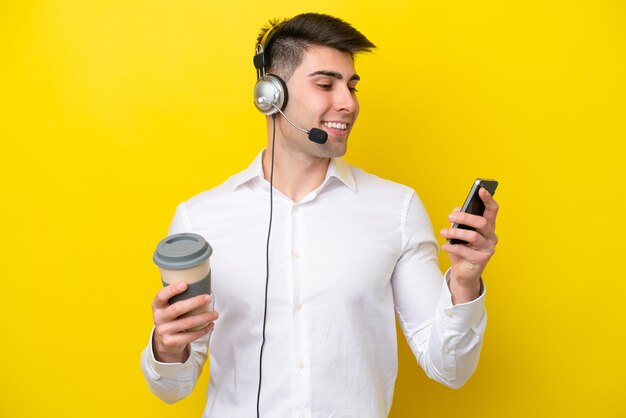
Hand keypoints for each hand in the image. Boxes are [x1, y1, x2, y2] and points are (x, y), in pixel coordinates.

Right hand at [151, 281, 218, 362]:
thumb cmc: (172, 318)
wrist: (164, 340)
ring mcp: (164, 331)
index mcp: (158, 306)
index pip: (161, 296)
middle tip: (208, 298)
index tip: (185, 284)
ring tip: (215, 313)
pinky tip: (210, 325)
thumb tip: (201, 282)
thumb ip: (178, 297)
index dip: (172, 289)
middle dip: (195, 302)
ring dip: (204, 317)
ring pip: (187, 323)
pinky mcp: (171, 342)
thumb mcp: (169, 306)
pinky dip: (203, 330)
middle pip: (177, 308)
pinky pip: (190, 336)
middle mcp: (158, 318)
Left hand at [440, 187, 498, 303]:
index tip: (481, 190)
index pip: (492, 210)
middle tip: (450, 217)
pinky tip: (445, 246)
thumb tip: (457, 210)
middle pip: (481, 222)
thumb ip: (460, 220)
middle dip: (465, 218)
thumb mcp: (459, 232)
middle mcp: (491, 236)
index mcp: (488, 226)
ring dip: (455, 233)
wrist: (463, 272)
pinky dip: (453, 247)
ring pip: (473, 236)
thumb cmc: (462, 249)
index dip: (488, 199)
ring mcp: (488, 248)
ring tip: (443, 233)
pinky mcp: (482, 259)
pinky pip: (466, 250)